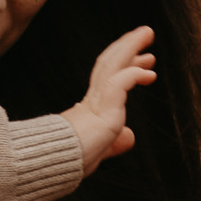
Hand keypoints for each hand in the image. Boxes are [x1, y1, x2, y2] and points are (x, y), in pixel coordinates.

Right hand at [68, 26, 155, 173]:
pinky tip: (148, 73)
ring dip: (130, 48)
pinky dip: (133, 74)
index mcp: (89, 108)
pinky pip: (119, 84)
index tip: (144, 59)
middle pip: (110, 63)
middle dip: (128, 47)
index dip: (126, 64)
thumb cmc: (69, 163)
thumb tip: (130, 137)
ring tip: (147, 33)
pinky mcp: (101, 110)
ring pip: (112, 65)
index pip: (109, 78)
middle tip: (146, 33)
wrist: (52, 167)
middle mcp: (91, 100)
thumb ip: (115, 142)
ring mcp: (95, 103)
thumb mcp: (100, 150)